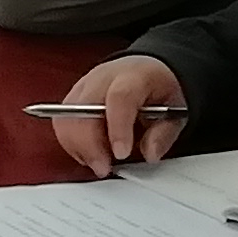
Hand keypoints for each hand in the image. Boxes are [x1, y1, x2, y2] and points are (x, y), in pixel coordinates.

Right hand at [53, 53, 191, 173]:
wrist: (146, 68)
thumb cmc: (159, 87)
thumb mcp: (175, 111)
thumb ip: (163, 134)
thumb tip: (150, 153)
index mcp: (133, 76)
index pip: (119, 98)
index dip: (117, 128)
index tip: (121, 153)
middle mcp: (102, 78)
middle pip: (82, 110)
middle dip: (89, 145)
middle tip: (104, 168)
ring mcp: (83, 86)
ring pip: (65, 117)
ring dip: (77, 147)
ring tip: (97, 162)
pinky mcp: (72, 97)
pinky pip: (62, 122)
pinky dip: (71, 142)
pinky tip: (88, 153)